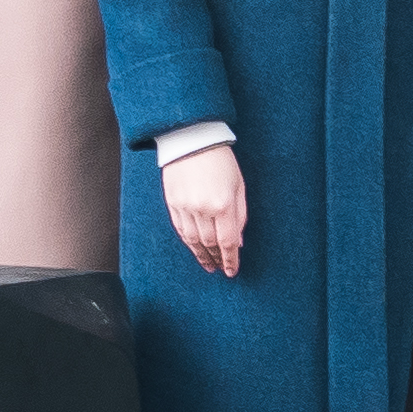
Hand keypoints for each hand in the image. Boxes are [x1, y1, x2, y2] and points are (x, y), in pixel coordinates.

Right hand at [158, 139, 244, 280]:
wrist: (193, 140)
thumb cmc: (221, 161)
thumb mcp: (239, 186)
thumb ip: (240, 216)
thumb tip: (237, 242)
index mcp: (224, 204)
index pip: (228, 242)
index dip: (230, 259)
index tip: (231, 271)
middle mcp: (203, 208)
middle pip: (210, 243)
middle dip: (216, 258)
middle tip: (219, 268)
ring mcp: (185, 207)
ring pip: (193, 240)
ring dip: (201, 254)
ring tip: (208, 264)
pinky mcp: (172, 203)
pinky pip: (180, 229)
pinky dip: (187, 242)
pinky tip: (194, 248)